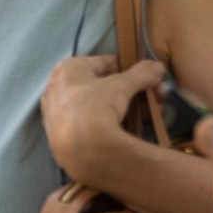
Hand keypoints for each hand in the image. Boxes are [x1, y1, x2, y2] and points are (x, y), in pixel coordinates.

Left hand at [41, 55, 166, 185]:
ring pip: (97, 108)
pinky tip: (130, 130)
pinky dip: (110, 126)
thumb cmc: (96, 105)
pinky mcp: (62, 139)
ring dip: (126, 109)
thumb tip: (157, 67)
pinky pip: (90, 127)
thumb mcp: (122, 86)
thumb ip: (141, 73)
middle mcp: (55, 91)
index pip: (102, 63)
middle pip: (102, 87)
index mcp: (66, 70)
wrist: (82, 150)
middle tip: (155, 98)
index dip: (128, 68)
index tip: (146, 76)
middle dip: (132, 92)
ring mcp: (56, 117)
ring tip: (149, 116)